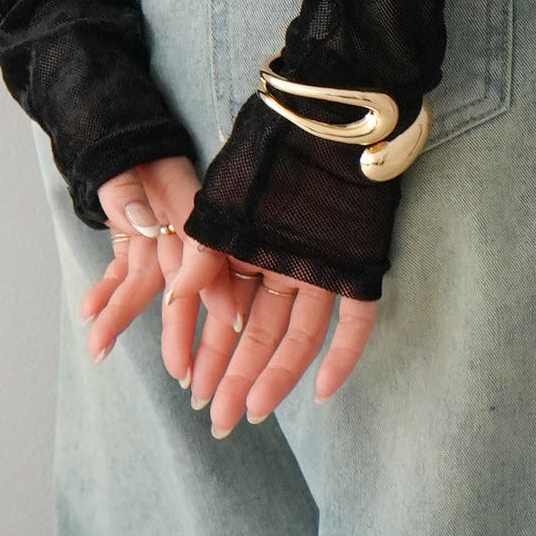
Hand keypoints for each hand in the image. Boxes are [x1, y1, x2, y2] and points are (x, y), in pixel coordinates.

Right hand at [87, 158, 377, 428]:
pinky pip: (354, 320)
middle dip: (236, 377)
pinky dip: (342, 355)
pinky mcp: (358, 265)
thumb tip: (177, 299)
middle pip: (259, 332)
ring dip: (275, 374)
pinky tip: (323, 391)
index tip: (191, 386)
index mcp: (250, 250)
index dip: (209, 352)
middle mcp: (285, 265)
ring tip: (251, 411)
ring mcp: (323, 267)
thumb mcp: (222, 203)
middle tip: (217, 421)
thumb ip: (201, 251)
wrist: (323, 114)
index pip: (227, 315)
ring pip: (298, 334)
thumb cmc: (267, 152)